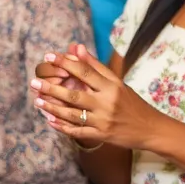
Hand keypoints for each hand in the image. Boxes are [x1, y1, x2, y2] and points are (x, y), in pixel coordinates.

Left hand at [30, 45, 162, 151]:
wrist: (150, 128)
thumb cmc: (132, 102)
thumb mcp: (118, 82)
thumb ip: (96, 66)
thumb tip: (77, 48)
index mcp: (112, 86)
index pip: (85, 71)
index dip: (66, 63)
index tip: (49, 57)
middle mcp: (107, 102)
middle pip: (75, 95)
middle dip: (52, 88)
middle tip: (34, 82)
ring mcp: (104, 120)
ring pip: (73, 114)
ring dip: (53, 108)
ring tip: (38, 101)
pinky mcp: (102, 135)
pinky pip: (78, 131)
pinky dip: (63, 127)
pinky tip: (50, 121)